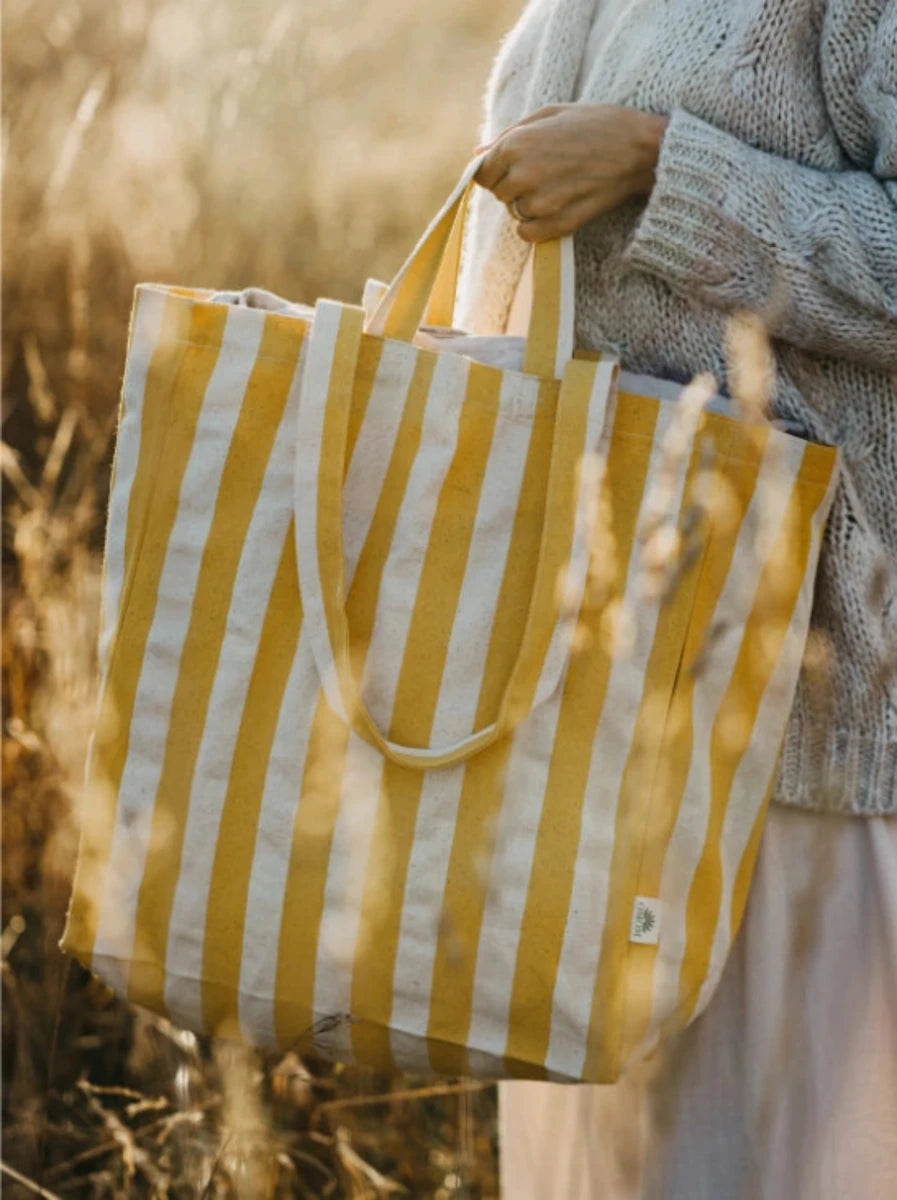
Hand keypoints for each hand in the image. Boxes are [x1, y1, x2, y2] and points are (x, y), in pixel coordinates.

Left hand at [473, 103, 668, 242]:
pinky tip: (557, 207)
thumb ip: (509, 134)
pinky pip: (528, 234)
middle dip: (513, 185)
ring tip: (557, 185)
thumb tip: (477, 153)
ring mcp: (541, 203)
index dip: (496, 170)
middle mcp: (523, 175)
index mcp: (516, 145)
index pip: (483, 173)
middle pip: (498, 193)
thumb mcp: (551, 114)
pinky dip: (537, 225)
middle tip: (544, 172)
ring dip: (528, 204)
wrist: (639, 149)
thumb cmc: (596, 124)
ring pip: (515, 212)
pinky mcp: (559, 224)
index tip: (516, 166)